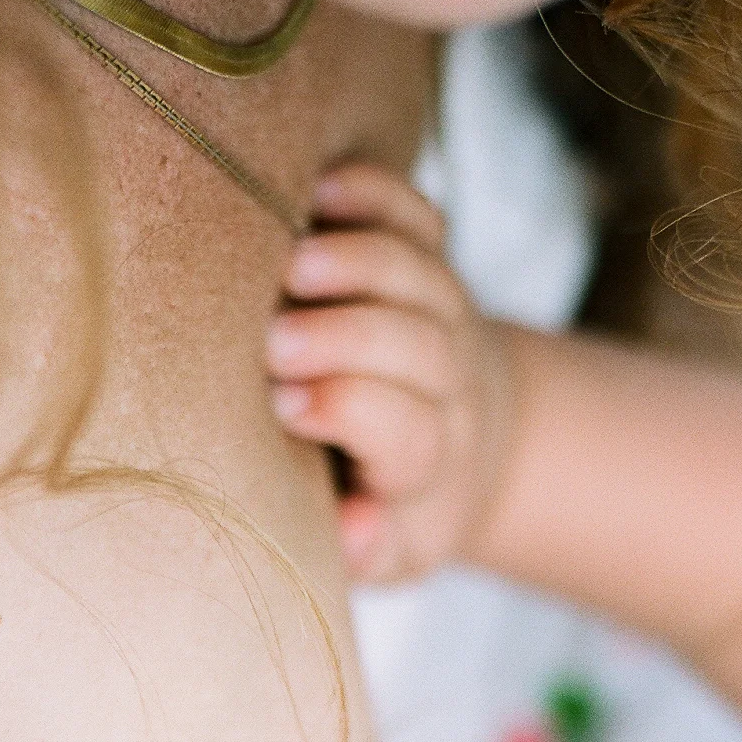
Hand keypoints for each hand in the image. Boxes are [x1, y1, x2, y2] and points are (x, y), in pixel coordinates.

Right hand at [268, 161, 517, 585]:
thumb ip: (366, 551)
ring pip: (421, 276)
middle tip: (275, 341)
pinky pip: (419, 217)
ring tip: (291, 265)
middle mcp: (451, 382)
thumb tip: (358, 525)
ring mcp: (446, 311)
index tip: (285, 405)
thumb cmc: (391, 507)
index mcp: (431, 461)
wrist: (466, 444)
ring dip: (359, 263)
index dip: (350, 411)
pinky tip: (322, 186)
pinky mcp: (432, 259)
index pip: (407, 431)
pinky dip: (378, 194)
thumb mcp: (387, 555)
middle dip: (350, 339)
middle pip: (422, 349)